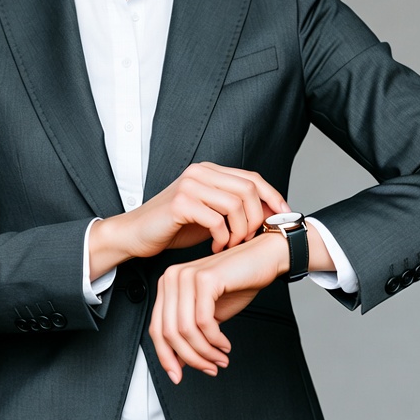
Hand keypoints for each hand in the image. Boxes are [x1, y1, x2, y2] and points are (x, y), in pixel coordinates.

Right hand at [88, 162, 288, 279]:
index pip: (252, 178)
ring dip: (240, 231)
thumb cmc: (173, 226)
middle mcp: (199, 173)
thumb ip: (233, 208)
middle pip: (248, 190)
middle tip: (249, 239)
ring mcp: (189, 186)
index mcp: (208, 171)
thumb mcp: (209, 214)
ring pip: (235, 205)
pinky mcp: (180, 204)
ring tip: (231, 245)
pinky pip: (216, 220)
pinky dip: (223, 238)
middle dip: (257, 218)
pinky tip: (216, 247)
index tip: (283, 218)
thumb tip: (270, 214)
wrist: (136, 234)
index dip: (273, 197)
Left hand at [149, 231, 288, 383]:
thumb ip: (190, 333)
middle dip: (190, 358)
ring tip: (220, 358)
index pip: (156, 328)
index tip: (178, 376)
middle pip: (169, 332)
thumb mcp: (207, 313)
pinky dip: (215, 339)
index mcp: (167, 285)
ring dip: (205, 352)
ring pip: (186, 330)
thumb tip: (178, 361)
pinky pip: (204, 321)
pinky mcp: (205, 279)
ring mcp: (187, 276)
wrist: (262, 258)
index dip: (166, 357)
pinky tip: (225, 344)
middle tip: (208, 368)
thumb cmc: (236, 282)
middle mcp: (172, 278)